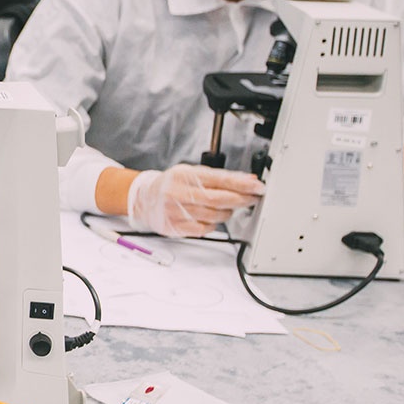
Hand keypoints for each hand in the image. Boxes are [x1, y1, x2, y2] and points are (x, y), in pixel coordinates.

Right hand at [126, 164, 263, 237]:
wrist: (144, 199)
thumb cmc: (172, 184)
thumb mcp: (192, 173)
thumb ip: (219, 176)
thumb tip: (248, 180)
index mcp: (185, 176)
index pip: (220, 180)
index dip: (243, 185)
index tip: (258, 187)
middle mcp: (179, 193)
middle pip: (220, 200)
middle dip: (241, 200)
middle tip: (252, 199)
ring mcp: (176, 211)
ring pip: (215, 217)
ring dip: (227, 213)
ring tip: (225, 207)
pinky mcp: (175, 227)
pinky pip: (204, 230)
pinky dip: (212, 225)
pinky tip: (208, 218)